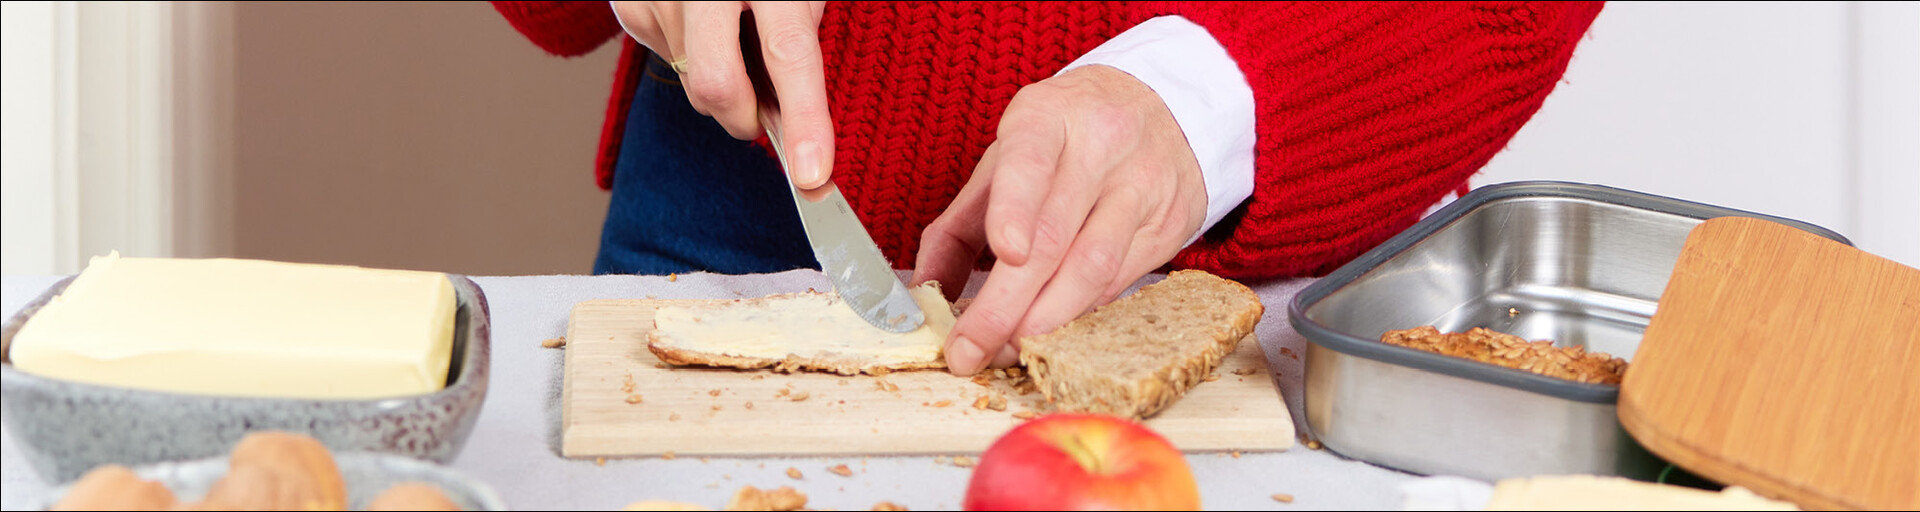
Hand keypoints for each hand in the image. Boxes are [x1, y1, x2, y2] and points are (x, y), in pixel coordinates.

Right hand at [611, 1, 834, 187]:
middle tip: (768, 118)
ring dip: (724, 83)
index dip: (804, 119)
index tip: (812, 176)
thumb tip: (797, 125)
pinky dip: (693, 58)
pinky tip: (703, 23)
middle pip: (719, 86)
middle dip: (746, 119)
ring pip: (693, 83)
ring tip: (734, 35)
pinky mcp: (630, 7)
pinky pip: (668, 62)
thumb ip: (800, 34)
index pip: (789, 53)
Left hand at [911, 65, 1208, 375]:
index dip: (1016, 209)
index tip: (1006, 252)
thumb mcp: (1006, 158)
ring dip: (1044, 321)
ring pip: (1093, 268)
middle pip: (1054, 237)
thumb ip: (958, 225)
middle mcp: (1101, 145)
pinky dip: (1078, 313)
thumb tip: (922, 292)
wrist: (1162, 109)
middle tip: (970, 349)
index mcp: (1046, 118)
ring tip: (1005, 350)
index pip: (1029, 162)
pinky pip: (1119, 281)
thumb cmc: (1066, 139)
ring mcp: (1142, 185)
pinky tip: (1049, 330)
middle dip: (1006, 305)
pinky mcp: (1169, 224)